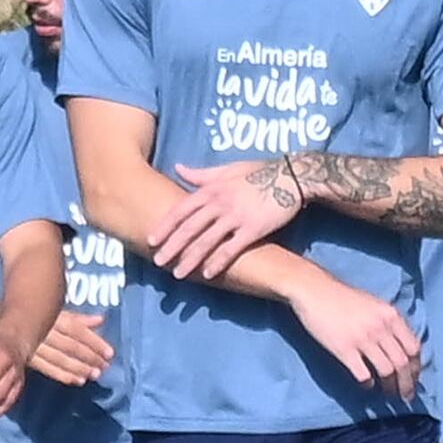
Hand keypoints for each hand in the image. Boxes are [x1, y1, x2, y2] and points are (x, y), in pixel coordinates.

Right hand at [30, 309, 115, 387]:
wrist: (6, 322)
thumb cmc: (36, 315)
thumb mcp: (56, 312)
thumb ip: (78, 318)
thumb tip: (101, 320)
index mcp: (53, 318)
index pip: (77, 330)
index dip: (94, 342)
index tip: (110, 353)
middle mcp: (44, 332)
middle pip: (70, 346)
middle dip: (89, 357)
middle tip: (104, 367)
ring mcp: (35, 346)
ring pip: (60, 359)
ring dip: (79, 368)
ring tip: (94, 375)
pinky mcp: (28, 359)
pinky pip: (47, 369)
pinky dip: (63, 375)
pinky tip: (77, 380)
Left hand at [145, 157, 304, 282]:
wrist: (291, 176)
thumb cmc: (258, 171)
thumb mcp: (227, 169)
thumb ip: (201, 174)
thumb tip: (178, 168)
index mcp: (212, 189)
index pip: (181, 210)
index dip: (165, 226)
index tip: (151, 240)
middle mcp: (220, 202)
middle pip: (190, 228)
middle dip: (172, 246)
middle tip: (157, 262)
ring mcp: (236, 216)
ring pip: (207, 241)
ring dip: (190, 259)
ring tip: (178, 273)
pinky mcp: (253, 228)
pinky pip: (232, 248)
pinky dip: (219, 262)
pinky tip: (208, 274)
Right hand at [285, 267, 422, 398]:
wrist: (314, 290)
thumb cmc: (343, 297)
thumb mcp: (374, 304)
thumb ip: (388, 322)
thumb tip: (400, 347)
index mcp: (391, 315)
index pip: (414, 348)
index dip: (417, 367)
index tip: (414, 378)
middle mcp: (381, 327)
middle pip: (403, 363)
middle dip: (407, 384)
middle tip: (406, 397)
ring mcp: (363, 339)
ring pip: (386, 371)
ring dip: (390, 387)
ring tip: (388, 394)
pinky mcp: (344, 349)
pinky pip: (363, 374)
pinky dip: (368, 384)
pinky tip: (367, 385)